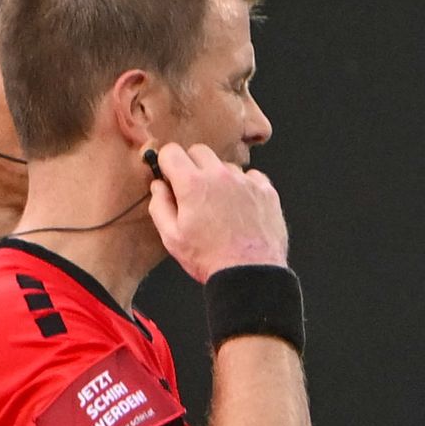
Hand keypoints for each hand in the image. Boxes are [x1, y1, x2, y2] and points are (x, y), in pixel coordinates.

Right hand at [140, 137, 289, 280]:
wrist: (249, 274)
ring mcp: (245, 181)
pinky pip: (251, 177)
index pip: (172, 152)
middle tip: (193, 191)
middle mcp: (220, 176)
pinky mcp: (266, 190)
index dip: (168, 163)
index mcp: (193, 184)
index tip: (170, 175)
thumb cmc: (210, 259)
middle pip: (199, 151)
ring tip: (220, 206)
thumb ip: (160, 205)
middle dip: (192, 165)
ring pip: (225, 166)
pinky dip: (244, 187)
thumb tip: (158, 186)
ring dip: (219, 178)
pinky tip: (241, 208)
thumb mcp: (172, 238)